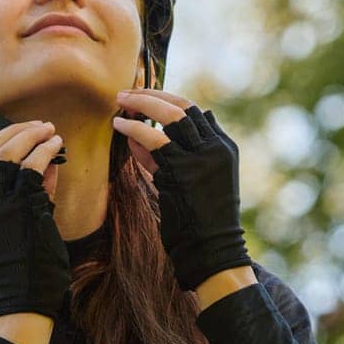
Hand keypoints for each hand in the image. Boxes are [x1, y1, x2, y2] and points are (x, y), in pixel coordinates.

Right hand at [0, 120, 70, 320]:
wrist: (23, 298)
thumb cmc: (22, 271)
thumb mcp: (16, 231)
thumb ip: (30, 197)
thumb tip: (49, 165)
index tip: (12, 135)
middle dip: (13, 132)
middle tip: (38, 126)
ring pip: (8, 153)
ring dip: (30, 135)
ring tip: (49, 131)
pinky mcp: (21, 207)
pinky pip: (31, 167)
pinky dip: (44, 151)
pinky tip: (57, 146)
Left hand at [112, 91, 251, 291]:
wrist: (211, 249)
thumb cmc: (198, 221)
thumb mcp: (193, 182)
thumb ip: (174, 158)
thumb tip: (141, 137)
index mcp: (223, 147)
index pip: (193, 112)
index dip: (165, 100)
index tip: (143, 97)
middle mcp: (216, 147)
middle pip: (182, 107)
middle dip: (151, 95)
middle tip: (126, 94)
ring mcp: (201, 157)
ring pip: (169, 116)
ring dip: (141, 105)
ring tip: (120, 104)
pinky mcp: (182, 170)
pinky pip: (154, 139)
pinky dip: (135, 129)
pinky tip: (120, 126)